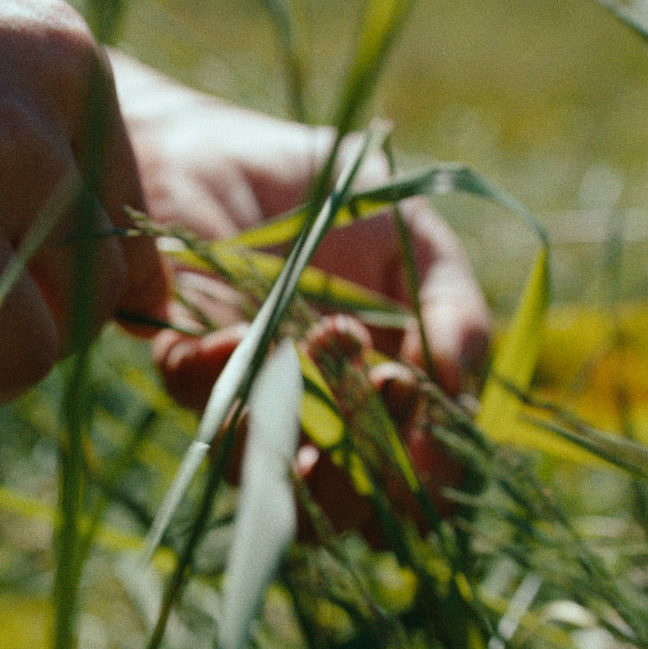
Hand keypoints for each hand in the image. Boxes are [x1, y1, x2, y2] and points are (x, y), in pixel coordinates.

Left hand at [111, 53, 490, 538]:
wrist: (222, 147)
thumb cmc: (328, 195)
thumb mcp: (415, 240)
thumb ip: (452, 308)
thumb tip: (465, 385)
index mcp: (379, 396)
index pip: (413, 473)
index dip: (432, 478)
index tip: (443, 440)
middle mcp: (311, 417)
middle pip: (345, 501)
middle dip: (374, 467)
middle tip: (392, 390)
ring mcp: (246, 400)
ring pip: (270, 473)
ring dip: (306, 426)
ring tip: (334, 347)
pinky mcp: (182, 364)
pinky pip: (202, 396)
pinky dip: (229, 372)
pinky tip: (250, 333)